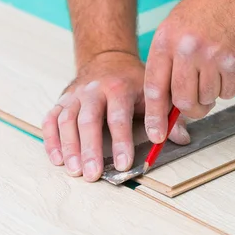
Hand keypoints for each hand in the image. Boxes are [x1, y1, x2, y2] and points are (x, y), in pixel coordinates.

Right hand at [42, 51, 189, 181]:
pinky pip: (51, 120)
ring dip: (69, 147)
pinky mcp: (62, 101)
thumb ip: (166, 114)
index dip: (121, 141)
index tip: (124, 163)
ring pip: (67, 121)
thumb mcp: (153, 91)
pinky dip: (52, 140)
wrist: (108, 59)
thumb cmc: (133, 81)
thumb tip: (182, 138)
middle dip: (90, 149)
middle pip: (88, 121)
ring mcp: (75, 96)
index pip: (118, 116)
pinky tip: (58, 159)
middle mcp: (93, 90)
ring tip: (75, 171)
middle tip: (93, 174)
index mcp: (119, 87)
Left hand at [143, 0, 234, 143]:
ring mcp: (211, 56)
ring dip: (211, 94)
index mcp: (165, 40)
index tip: (156, 135)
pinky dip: (229, 86)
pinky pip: (228, 92)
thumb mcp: (175, 27)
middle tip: (195, 104)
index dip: (154, 116)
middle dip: (189, 109)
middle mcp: (186, 49)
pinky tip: (229, 64)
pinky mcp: (234, 62)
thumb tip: (166, 106)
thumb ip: (168, 63)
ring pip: (207, 99)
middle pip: (182, 101)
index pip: (154, 88)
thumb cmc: (207, 10)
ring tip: (214, 69)